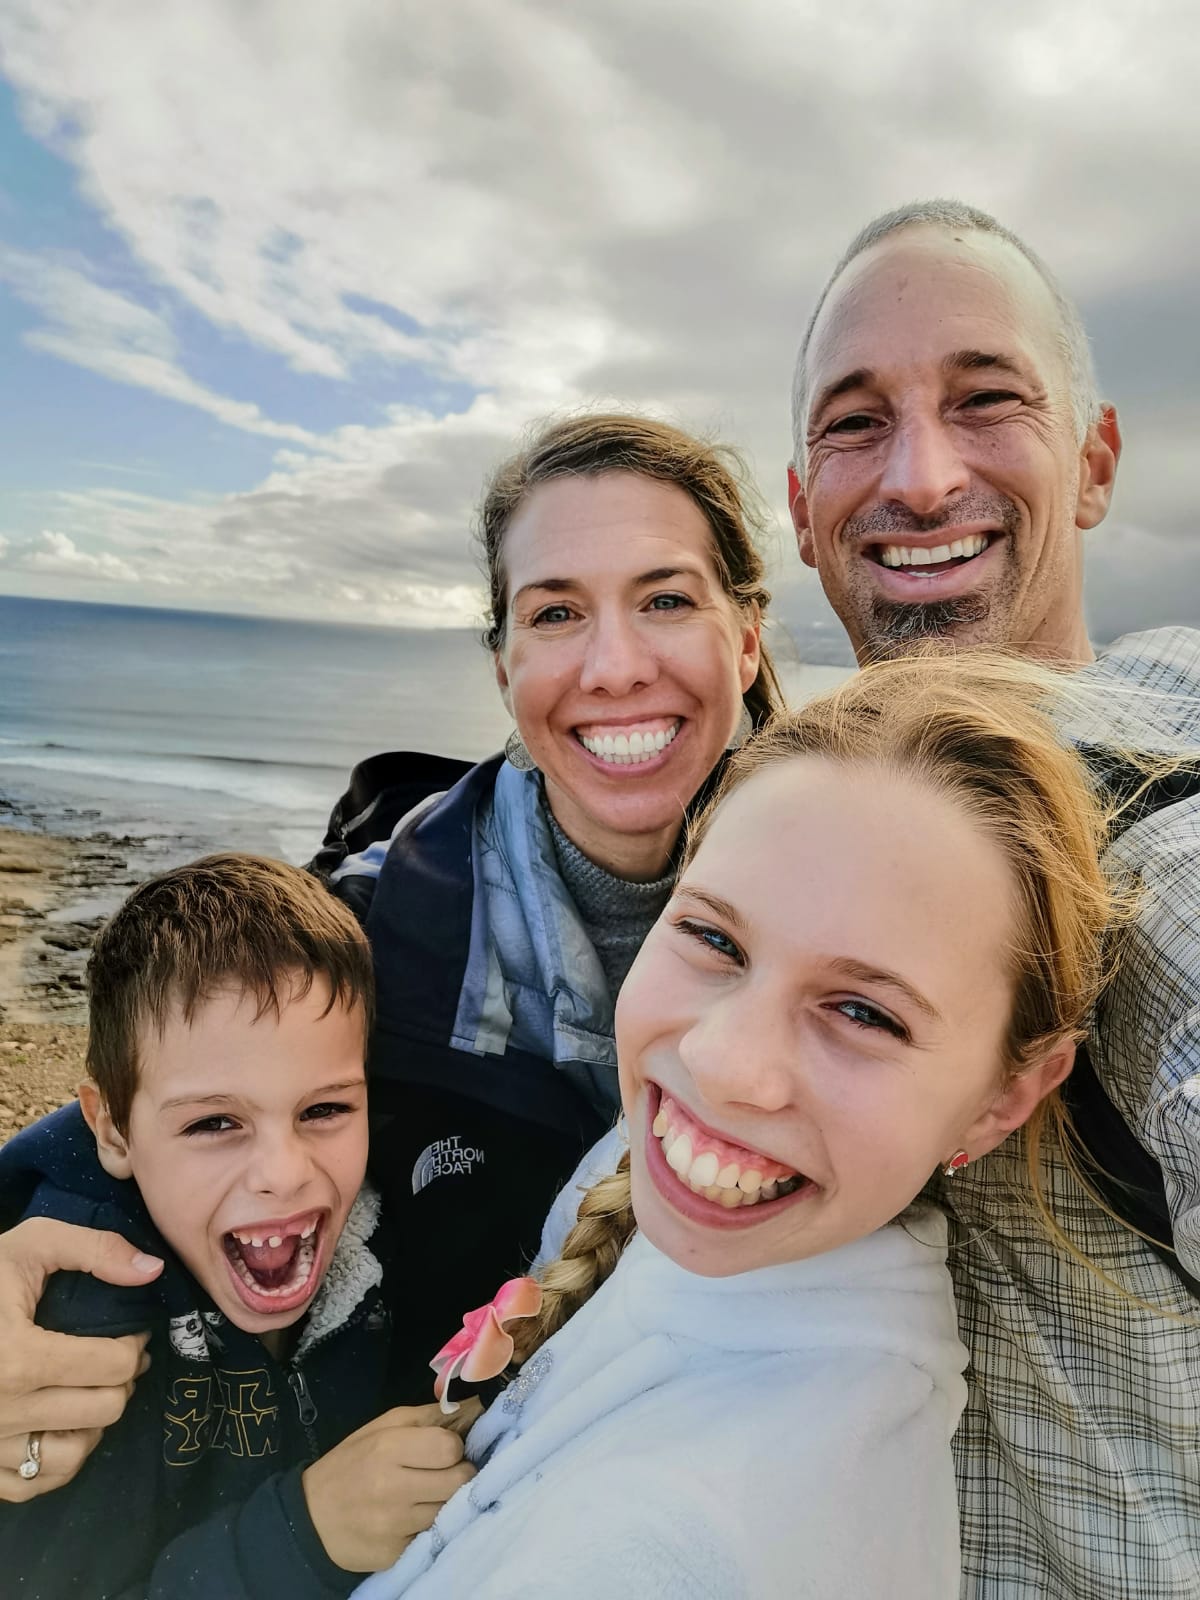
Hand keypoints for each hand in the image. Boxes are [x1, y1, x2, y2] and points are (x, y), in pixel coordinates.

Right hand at [0, 1217, 161, 1500]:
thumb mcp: (31, 1245)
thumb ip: (95, 1250)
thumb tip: (152, 1270)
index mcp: (17, 1358)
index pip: (112, 1366)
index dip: (133, 1344)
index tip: (130, 1331)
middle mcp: (2, 1411)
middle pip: (104, 1410)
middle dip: (121, 1380)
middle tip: (115, 1357)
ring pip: (76, 1453)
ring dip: (94, 1421)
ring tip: (90, 1389)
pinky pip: (36, 1484)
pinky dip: (60, 1460)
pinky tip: (60, 1424)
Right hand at [302, 1397, 481, 1573]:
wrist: (310, 1518)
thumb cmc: (350, 1464)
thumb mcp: (382, 1428)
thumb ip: (427, 1417)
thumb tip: (474, 1408)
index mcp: (388, 1448)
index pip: (450, 1448)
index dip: (452, 1448)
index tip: (442, 1451)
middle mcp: (392, 1488)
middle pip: (459, 1480)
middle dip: (457, 1474)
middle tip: (442, 1474)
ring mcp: (394, 1526)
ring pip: (450, 1510)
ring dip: (445, 1502)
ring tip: (425, 1496)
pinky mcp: (395, 1555)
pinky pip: (432, 1537)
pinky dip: (428, 1527)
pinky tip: (412, 1519)